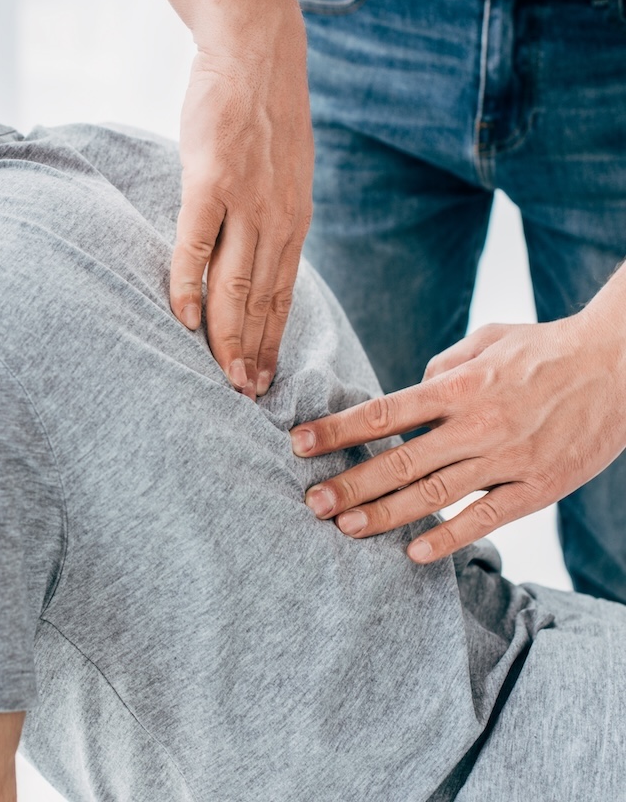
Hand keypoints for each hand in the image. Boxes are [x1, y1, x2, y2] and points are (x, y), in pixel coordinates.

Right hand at [171, 19, 312, 396]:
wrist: (256, 49)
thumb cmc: (260, 110)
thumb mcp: (282, 170)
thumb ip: (270, 212)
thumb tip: (251, 247)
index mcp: (292, 220)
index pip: (282, 295)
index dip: (272, 341)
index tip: (264, 378)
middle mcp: (277, 220)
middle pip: (263, 301)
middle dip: (254, 353)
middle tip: (247, 397)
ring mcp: (246, 201)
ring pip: (236, 283)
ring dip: (229, 336)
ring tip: (223, 376)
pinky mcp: (211, 180)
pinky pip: (198, 243)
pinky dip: (191, 284)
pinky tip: (185, 319)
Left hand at [290, 313, 625, 562]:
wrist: (621, 365)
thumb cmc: (544, 348)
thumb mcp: (486, 340)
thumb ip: (443, 366)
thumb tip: (412, 388)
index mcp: (459, 385)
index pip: (384, 412)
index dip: (337, 430)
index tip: (300, 444)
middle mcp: (477, 423)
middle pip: (400, 460)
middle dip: (350, 483)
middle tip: (311, 502)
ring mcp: (508, 458)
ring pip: (436, 494)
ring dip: (386, 514)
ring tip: (345, 527)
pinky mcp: (540, 486)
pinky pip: (488, 518)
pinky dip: (450, 537)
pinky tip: (414, 553)